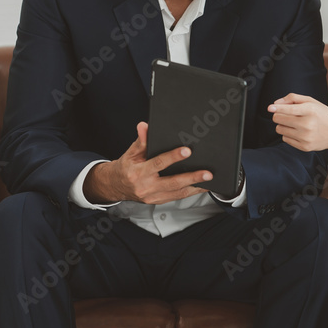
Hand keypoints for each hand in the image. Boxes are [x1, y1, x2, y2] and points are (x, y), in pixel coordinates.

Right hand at [83, 122, 211, 204]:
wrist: (116, 186)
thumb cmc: (126, 167)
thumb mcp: (130, 152)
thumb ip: (141, 140)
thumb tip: (145, 125)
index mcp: (138, 173)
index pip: (158, 163)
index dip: (173, 156)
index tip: (187, 151)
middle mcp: (146, 187)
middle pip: (173, 182)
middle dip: (192, 177)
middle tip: (207, 173)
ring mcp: (153, 197)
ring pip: (178, 193)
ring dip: (196, 187)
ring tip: (211, 181)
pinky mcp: (159, 201)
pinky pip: (178, 197)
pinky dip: (191, 192)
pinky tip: (202, 187)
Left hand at [268, 93, 327, 152]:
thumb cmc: (323, 115)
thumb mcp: (312, 102)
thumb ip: (293, 98)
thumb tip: (275, 103)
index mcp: (310, 110)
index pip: (287, 109)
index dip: (276, 108)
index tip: (270, 108)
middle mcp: (307, 124)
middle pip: (279, 119)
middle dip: (279, 116)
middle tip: (286, 115)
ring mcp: (305, 137)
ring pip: (280, 129)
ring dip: (283, 125)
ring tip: (294, 124)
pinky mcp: (304, 147)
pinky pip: (285, 139)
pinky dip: (288, 135)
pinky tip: (298, 132)